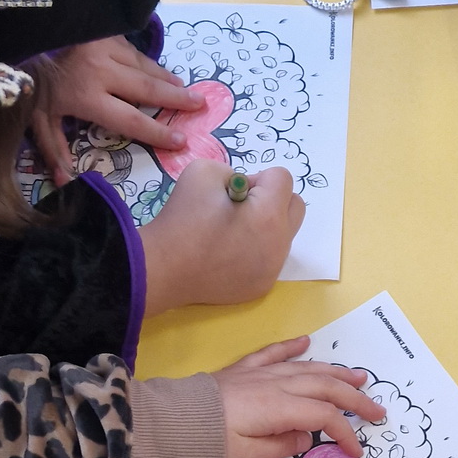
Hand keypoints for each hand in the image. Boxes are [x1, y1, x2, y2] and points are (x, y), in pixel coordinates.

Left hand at [30, 36, 199, 183]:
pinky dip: (148, 61)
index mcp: (87, 96)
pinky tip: (159, 69)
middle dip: (177, 99)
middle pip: (148, 88)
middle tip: (200, 105)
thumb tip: (65, 183)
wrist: (20, 34)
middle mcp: (102, 70)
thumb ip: (53, 149)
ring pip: (144, 66)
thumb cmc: (31, 82)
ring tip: (185, 89)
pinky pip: (133, 49)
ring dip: (166, 79)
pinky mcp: (105, 31)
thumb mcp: (36, 118)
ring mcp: (105, 47)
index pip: (130, 119)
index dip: (157, 133)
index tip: (180, 141)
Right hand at [139, 160, 302, 312]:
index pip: (283, 179)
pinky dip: (255, 250)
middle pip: (295, 206)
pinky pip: (270, 259)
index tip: (232, 192)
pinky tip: (228, 254)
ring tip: (232, 231)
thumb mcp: (204, 171)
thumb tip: (246, 189)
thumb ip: (234, 171)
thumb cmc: (181, 218)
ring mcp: (272, 269)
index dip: (257, 178)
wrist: (162, 269)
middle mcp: (279, 244)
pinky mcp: (261, 286)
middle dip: (273, 199)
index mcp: (269, 215)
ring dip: (266, 225)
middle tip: (239, 207)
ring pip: (284, 235)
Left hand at [214, 337, 385, 457]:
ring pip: (305, 368)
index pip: (324, 416)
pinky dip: (292, 347)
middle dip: (354, 397)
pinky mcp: (240, 372)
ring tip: (359, 375)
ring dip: (335, 371)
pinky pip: (272, 354)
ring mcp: (256, 375)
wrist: (160, 424)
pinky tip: (307, 342)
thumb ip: (280, 446)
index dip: (345, 433)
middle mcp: (273, 385)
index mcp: (277, 408)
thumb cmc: (201, 447)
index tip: (355, 451)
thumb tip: (306, 437)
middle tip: (377, 409)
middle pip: (324, 386)